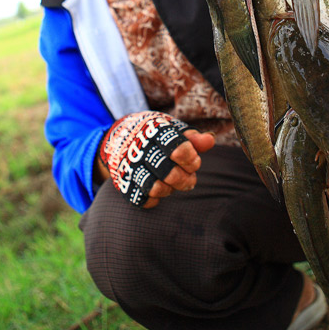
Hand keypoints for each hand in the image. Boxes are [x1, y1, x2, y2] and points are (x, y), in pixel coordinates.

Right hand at [99, 111, 214, 207]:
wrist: (118, 136)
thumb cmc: (154, 134)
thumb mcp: (172, 129)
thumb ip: (192, 137)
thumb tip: (210, 140)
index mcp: (156, 132)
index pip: (180, 151)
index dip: (192, 161)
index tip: (193, 162)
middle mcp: (141, 149)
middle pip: (170, 174)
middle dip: (186, 180)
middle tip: (190, 178)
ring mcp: (130, 167)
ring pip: (155, 189)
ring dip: (170, 189)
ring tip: (173, 183)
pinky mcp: (123, 183)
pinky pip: (141, 200)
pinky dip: (153, 199)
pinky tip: (158, 189)